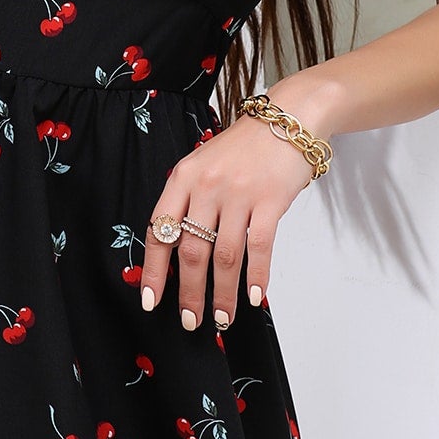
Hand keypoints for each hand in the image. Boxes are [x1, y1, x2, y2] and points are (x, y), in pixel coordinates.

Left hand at [139, 110, 320, 330]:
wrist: (288, 119)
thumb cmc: (242, 148)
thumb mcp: (203, 164)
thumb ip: (187, 200)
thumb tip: (175, 251)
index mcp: (183, 178)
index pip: (160, 231)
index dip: (154, 270)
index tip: (151, 300)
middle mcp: (206, 186)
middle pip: (191, 250)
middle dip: (188, 292)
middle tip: (190, 320)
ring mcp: (238, 193)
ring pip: (225, 256)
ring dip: (222, 293)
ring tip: (222, 318)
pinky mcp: (270, 200)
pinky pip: (259, 246)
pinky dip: (256, 276)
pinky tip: (253, 296)